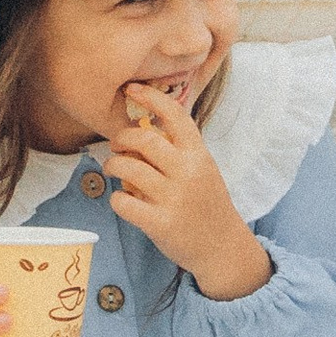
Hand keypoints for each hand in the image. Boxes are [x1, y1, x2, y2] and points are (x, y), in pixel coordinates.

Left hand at [105, 90, 270, 301]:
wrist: (223, 247)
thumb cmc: (207, 204)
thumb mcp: (202, 170)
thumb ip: (178, 151)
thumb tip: (142, 130)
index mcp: (199, 155)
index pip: (175, 115)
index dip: (151, 97)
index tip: (132, 89)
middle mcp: (187, 173)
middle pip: (144, 140)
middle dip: (121, 138)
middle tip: (116, 145)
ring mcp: (174, 199)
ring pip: (128, 169)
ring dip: (113, 165)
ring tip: (113, 169)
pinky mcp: (160, 224)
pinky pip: (123, 202)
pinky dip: (116, 198)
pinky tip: (122, 199)